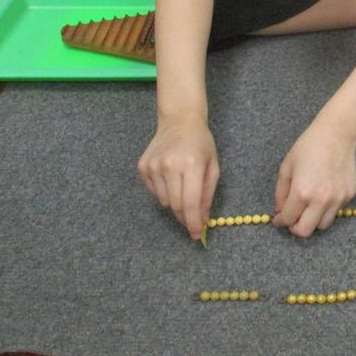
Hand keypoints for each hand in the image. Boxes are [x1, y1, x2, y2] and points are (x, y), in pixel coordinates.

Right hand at [137, 115, 219, 240]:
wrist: (179, 121)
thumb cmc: (200, 143)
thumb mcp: (212, 166)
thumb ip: (207, 194)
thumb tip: (202, 220)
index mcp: (191, 164)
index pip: (190, 202)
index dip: (193, 222)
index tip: (196, 234)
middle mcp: (170, 165)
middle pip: (175, 205)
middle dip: (185, 217)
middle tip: (192, 220)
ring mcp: (153, 166)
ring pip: (163, 201)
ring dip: (174, 203)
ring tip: (182, 186)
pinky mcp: (142, 166)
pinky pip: (154, 192)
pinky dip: (163, 192)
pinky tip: (171, 177)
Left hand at [273, 121, 355, 237]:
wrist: (336, 134)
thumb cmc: (308, 147)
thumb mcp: (286, 167)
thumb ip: (280, 193)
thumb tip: (280, 211)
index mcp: (302, 192)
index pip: (288, 219)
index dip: (280, 221)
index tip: (278, 219)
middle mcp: (321, 200)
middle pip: (305, 231)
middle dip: (295, 227)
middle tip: (292, 218)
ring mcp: (337, 199)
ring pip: (322, 225)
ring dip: (312, 220)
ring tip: (308, 208)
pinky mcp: (349, 195)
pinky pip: (335, 211)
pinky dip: (327, 208)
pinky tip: (323, 192)